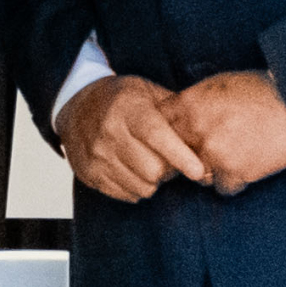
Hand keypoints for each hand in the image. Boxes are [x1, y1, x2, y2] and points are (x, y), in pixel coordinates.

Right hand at [54, 74, 208, 202]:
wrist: (77, 105)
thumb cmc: (123, 99)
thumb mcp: (148, 92)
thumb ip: (176, 110)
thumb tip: (208, 129)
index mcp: (128, 109)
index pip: (156, 136)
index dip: (180, 156)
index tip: (199, 171)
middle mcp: (109, 132)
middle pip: (152, 170)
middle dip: (169, 171)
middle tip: (171, 161)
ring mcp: (97, 156)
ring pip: (141, 187)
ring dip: (154, 181)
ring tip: (151, 164)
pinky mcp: (90, 174)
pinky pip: (126, 195)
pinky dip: (137, 187)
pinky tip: (134, 170)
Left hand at [167, 70, 285, 196]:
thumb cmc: (259, 90)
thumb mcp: (217, 85)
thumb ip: (192, 102)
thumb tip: (173, 118)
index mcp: (189, 103)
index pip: (156, 129)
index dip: (163, 138)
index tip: (173, 142)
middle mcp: (196, 128)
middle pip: (173, 157)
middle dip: (186, 158)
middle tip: (206, 154)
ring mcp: (214, 152)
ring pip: (198, 176)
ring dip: (213, 171)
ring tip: (235, 156)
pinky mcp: (234, 171)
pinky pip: (222, 188)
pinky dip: (234, 182)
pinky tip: (248, 166)